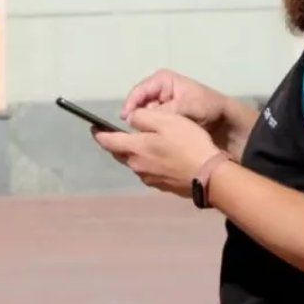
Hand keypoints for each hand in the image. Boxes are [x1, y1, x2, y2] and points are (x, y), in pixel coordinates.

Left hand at [92, 108, 222, 197]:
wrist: (210, 175)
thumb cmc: (187, 143)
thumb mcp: (165, 121)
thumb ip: (143, 117)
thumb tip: (130, 119)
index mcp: (134, 149)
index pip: (107, 141)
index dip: (99, 133)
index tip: (93, 128)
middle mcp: (137, 166)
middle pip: (119, 153)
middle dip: (116, 143)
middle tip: (117, 134)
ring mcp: (149, 178)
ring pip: (134, 162)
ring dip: (134, 153)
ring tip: (143, 143)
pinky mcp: (162, 186)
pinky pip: (148, 170)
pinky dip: (148, 162)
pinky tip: (160, 157)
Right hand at [121, 68, 229, 129]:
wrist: (224, 120)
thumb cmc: (207, 106)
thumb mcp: (185, 107)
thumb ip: (162, 112)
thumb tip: (138, 119)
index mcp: (161, 80)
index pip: (138, 91)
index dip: (130, 105)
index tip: (126, 120)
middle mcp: (157, 90)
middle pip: (138, 104)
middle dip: (137, 117)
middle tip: (137, 132)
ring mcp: (159, 103)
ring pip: (143, 115)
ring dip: (145, 125)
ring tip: (146, 137)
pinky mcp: (162, 116)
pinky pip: (151, 123)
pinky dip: (151, 130)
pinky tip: (152, 138)